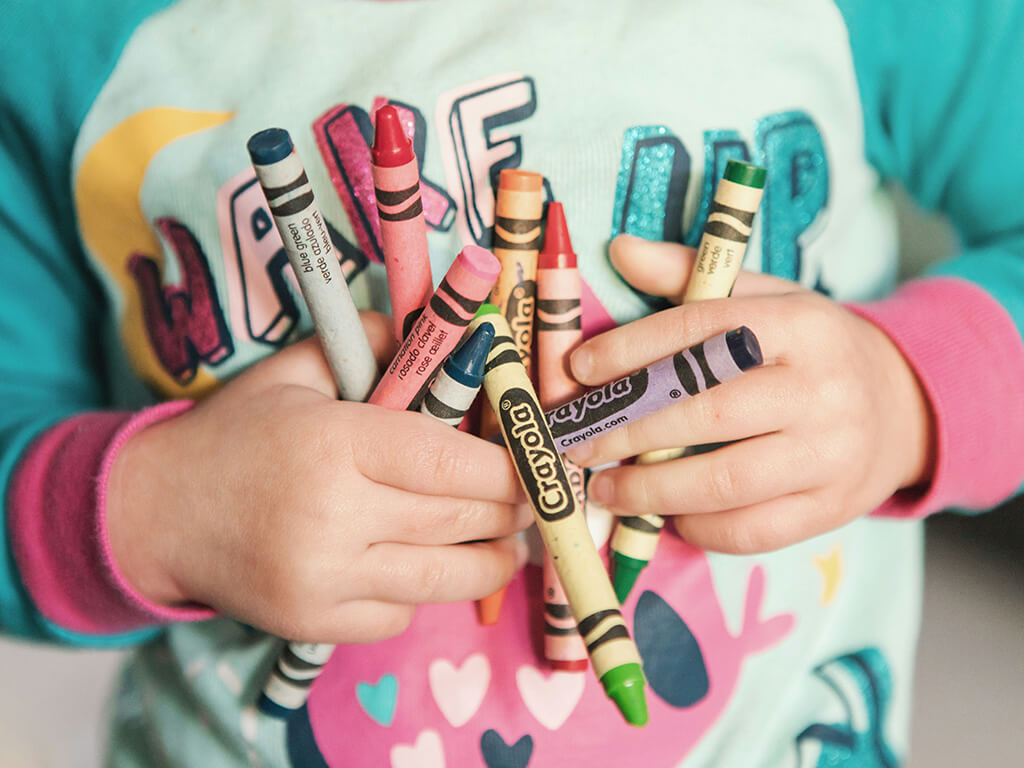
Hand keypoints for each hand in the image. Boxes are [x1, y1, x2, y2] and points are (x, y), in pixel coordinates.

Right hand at [107, 311, 529, 643]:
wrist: (159, 512)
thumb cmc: (239, 434)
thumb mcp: (298, 370)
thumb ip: (373, 342)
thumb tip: (448, 333)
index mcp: (335, 442)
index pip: (453, 460)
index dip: (510, 465)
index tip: (536, 462)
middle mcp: (333, 516)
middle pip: (461, 519)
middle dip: (513, 510)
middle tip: (534, 499)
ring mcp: (325, 579)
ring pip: (446, 578)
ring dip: (492, 559)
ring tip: (507, 541)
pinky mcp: (316, 624)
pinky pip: (403, 614)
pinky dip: (426, 591)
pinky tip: (422, 565)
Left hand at [565, 235, 934, 553]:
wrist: (900, 405)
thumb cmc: (808, 349)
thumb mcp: (764, 299)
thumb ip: (691, 277)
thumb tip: (619, 250)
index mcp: (800, 325)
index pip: (703, 330)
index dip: (632, 350)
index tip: (580, 370)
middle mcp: (820, 390)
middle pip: (707, 413)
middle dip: (628, 431)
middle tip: (577, 442)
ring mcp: (831, 455)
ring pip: (724, 482)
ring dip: (650, 490)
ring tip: (604, 488)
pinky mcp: (831, 508)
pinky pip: (750, 530)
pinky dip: (696, 526)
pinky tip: (665, 513)